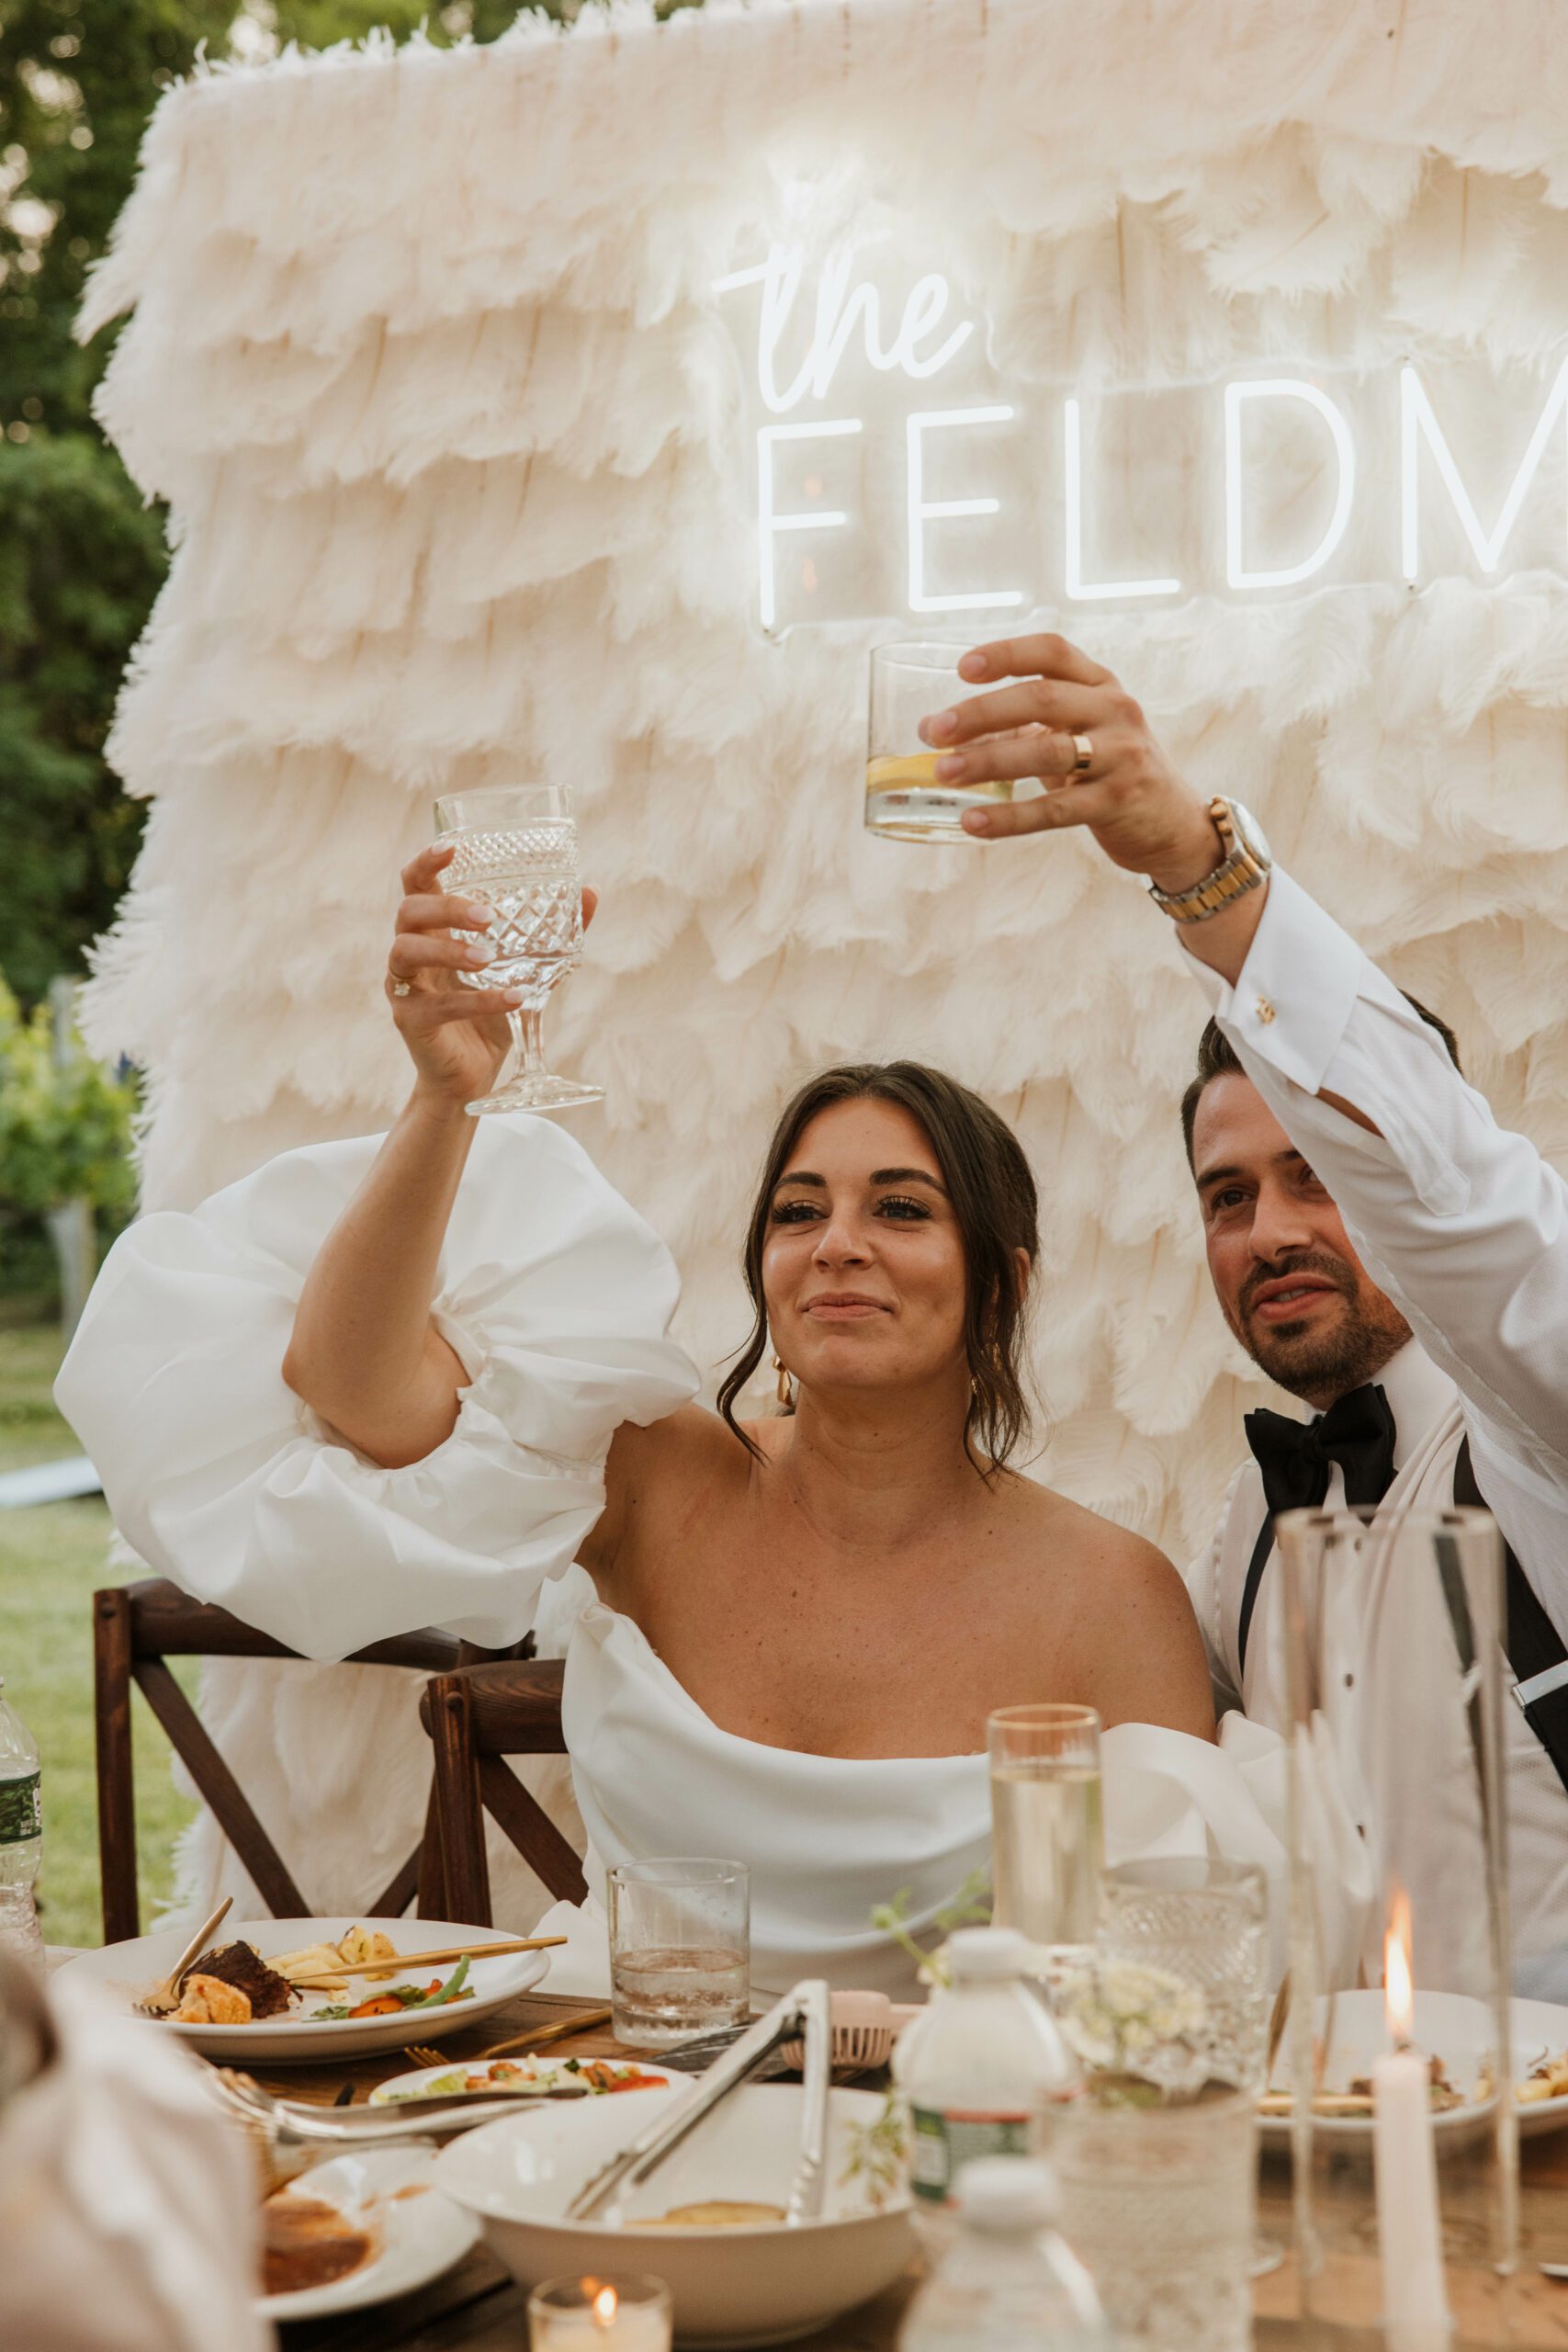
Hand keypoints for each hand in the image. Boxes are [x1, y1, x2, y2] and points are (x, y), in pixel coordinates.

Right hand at [386, 845, 597, 1108]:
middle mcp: (409, 950)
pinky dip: (478, 1001)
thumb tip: (590, 891)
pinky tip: (513, 999)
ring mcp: (404, 985)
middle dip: (446, 907)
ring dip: (449, 949)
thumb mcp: (526, 966)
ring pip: (406, 951)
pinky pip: (438, 1005)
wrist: (472, 1075)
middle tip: (487, 916)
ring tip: (489, 957)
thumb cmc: (490, 1012)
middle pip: (408, 910)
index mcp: (431, 929)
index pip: (415, 883)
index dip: (428, 861)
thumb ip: (553, 931)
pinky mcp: (409, 1020)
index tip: (453, 847)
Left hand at [917, 632, 1223, 891]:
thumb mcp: (1080, 733)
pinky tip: (973, 822)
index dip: (1006, 655)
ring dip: (988, 761)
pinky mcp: (1117, 802)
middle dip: (982, 712)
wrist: (1173, 824)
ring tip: (944, 772)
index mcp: (1102, 685)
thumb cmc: (1109, 771)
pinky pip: (1055, 809)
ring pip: (1046, 751)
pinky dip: (1009, 817)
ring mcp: (1121, 756)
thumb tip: (946, 729)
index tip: (961, 668)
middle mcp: (1115, 711)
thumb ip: (1027, 724)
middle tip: (935, 730)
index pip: (1053, 652)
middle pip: (1041, 699)